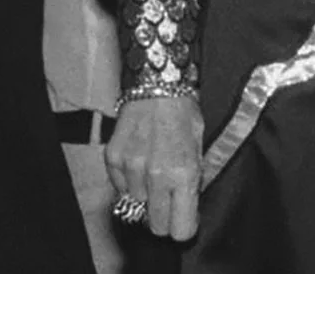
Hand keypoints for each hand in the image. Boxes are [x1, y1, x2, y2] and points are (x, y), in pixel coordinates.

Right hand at [106, 92, 204, 242]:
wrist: (157, 84)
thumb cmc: (183, 114)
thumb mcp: (201, 147)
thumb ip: (194, 181)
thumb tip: (188, 210)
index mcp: (184, 174)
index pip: (181, 230)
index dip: (183, 227)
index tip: (183, 219)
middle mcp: (157, 176)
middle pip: (157, 226)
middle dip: (164, 218)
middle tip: (168, 200)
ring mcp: (132, 168)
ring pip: (136, 207)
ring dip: (145, 196)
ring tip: (153, 172)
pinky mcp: (113, 159)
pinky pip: (120, 188)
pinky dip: (128, 182)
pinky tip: (138, 162)